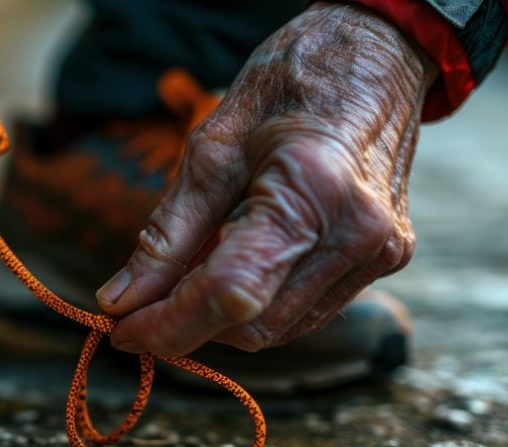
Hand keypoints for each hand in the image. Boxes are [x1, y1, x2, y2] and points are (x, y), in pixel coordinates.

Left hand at [96, 2, 436, 355]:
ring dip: (220, 319)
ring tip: (187, 276)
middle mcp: (357, 235)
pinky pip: (307, 310)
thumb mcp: (211, 148)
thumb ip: (167, 234)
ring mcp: (380, 252)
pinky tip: (233, 266)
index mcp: (313, 191)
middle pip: (253, 325)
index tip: (120, 329)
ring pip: (279, 329)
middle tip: (138, 303)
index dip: (167, 324)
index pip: (229, 294)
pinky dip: (259, 304)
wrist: (373, 56)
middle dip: (186, 324)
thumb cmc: (290, 83)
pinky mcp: (387, 260)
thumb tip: (121, 301)